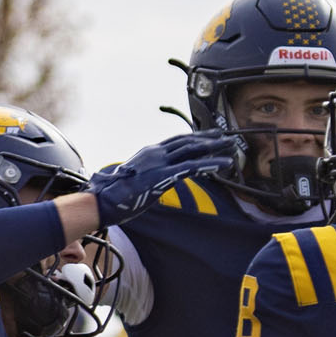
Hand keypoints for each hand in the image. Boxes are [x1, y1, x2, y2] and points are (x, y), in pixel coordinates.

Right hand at [90, 132, 241, 228]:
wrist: (103, 200)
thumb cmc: (113, 194)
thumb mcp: (131, 180)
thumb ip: (144, 176)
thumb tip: (148, 180)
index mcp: (149, 153)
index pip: (176, 141)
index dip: (195, 138)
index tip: (210, 136)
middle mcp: (156, 153)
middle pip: (188, 141)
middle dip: (209, 139)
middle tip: (228, 138)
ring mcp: (160, 163)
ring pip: (193, 150)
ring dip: (215, 148)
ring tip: (232, 148)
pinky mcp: (164, 176)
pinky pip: (192, 167)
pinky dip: (210, 164)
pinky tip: (224, 164)